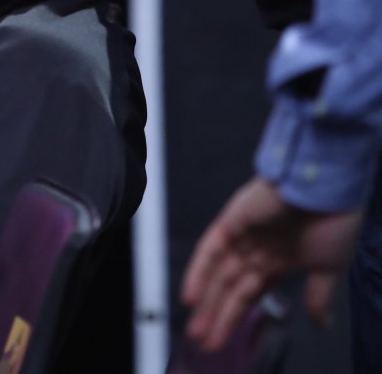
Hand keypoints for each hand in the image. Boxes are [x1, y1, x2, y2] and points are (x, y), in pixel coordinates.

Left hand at [182, 177, 362, 350]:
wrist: (329, 185)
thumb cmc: (336, 218)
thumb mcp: (330, 265)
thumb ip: (319, 295)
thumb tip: (320, 323)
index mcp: (280, 258)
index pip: (250, 292)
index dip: (237, 316)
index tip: (223, 339)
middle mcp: (257, 248)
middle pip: (230, 287)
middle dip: (217, 316)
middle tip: (204, 342)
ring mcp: (243, 235)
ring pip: (218, 273)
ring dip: (207, 302)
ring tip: (197, 330)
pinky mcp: (232, 221)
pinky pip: (210, 249)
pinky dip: (199, 272)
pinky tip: (192, 296)